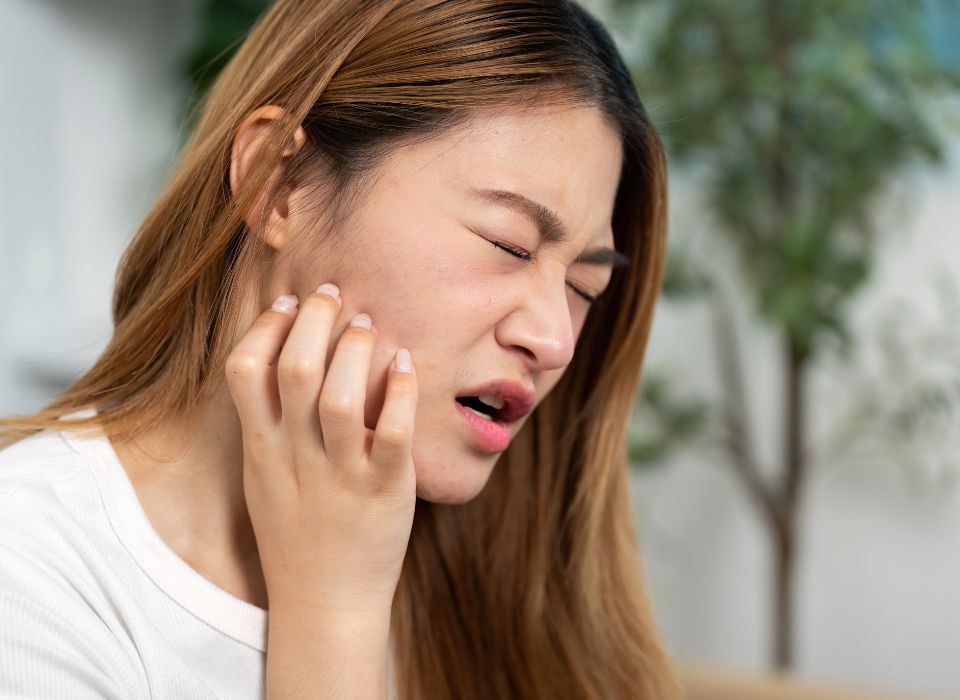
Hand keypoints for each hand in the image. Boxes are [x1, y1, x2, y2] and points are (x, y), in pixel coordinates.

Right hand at [224, 284, 417, 615]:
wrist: (324, 603)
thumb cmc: (297, 534)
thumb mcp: (266, 478)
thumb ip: (270, 425)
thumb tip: (289, 360)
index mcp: (262, 450)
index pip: (245, 371)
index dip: (266, 327)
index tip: (289, 302)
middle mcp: (295, 457)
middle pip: (295, 370)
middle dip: (314, 321)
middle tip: (334, 295)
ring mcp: (340, 475)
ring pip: (341, 397)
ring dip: (355, 350)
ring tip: (367, 323)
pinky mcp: (385, 490)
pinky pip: (393, 434)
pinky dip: (400, 392)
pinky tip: (407, 365)